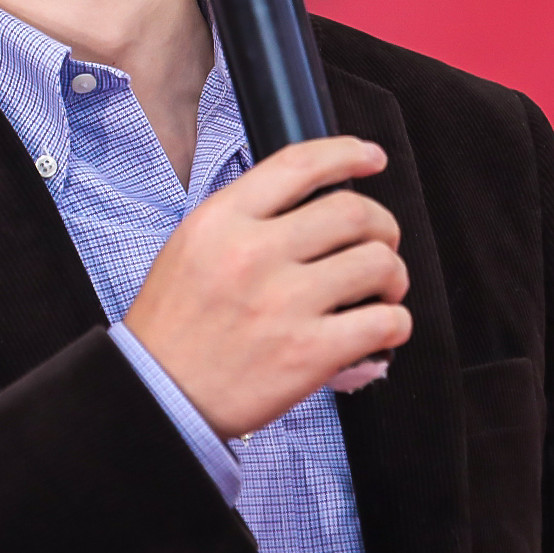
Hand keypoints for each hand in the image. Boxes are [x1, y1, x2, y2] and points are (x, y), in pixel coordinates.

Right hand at [121, 136, 412, 440]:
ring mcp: (284, 303)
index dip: (347, 153)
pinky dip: (395, 323)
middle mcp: (254, 254)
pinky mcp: (308, 353)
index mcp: (222, 221)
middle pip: (354, 211)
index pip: (300, 164)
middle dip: (383, 225)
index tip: (372, 158)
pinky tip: (382, 328)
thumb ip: (245, 219)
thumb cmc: (174, 328)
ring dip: (393, 275)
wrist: (157, 399)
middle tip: (381, 243)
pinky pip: (384, 322)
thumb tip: (311, 204)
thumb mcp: (191, 247)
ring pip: (378, 263)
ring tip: (382, 291)